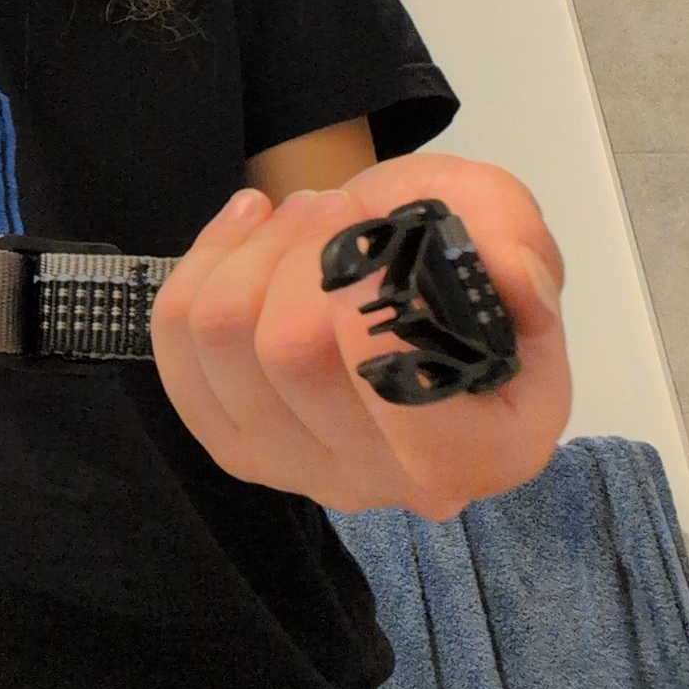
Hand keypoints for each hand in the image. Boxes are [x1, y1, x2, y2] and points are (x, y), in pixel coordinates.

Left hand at [149, 153, 570, 519]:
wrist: (392, 266)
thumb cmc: (454, 253)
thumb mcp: (503, 222)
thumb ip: (515, 237)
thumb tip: (511, 274)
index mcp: (484, 448)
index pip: (398, 391)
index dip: (365, 294)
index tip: (380, 229)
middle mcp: (388, 482)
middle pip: (289, 349)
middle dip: (306, 247)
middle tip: (341, 205)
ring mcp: (297, 470)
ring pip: (221, 332)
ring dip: (256, 246)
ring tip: (303, 215)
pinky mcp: (231, 440)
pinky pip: (174, 337)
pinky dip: (204, 260)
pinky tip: (250, 228)